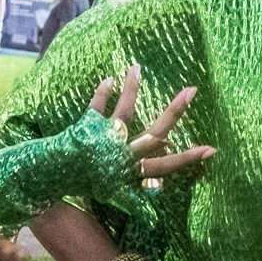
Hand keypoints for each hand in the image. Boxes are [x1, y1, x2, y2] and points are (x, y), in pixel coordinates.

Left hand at [88, 66, 214, 183]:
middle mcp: (123, 156)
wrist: (50, 181)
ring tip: (137, 67)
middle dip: (174, 112)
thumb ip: (134, 187)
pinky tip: (107, 79)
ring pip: (125, 112)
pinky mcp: (87, 130)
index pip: (166, 166)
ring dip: (132, 88)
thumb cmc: (85, 187)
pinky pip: (96, 108)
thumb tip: (158, 178)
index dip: (189, 158)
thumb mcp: (113, 193)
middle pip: (154, 133)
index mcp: (131, 172)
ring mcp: (106, 141)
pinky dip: (101, 94)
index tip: (212, 150)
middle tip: (191, 91)